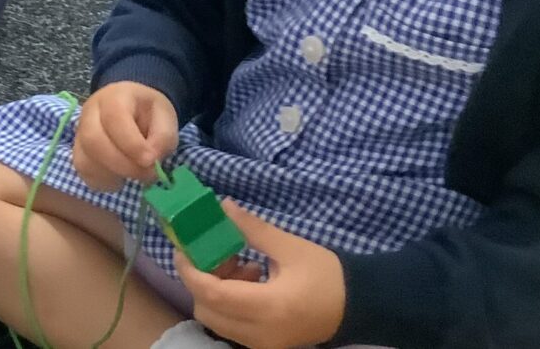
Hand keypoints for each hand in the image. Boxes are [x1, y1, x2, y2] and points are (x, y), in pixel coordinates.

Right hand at [72, 81, 178, 191]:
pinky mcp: (79, 153)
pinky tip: (121, 177)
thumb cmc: (149, 113)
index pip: (114, 118)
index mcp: (114, 96)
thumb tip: (150, 161)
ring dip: (114, 175)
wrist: (135, 111)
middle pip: (93, 140)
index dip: (132, 144)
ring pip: (86, 160)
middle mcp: (90, 112)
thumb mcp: (166, 117)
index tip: (151, 161)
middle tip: (146, 174)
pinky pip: (85, 173)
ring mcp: (80, 133)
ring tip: (136, 174)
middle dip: (122, 164)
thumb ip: (163, 137)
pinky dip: (105, 181)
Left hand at [175, 201, 345, 348]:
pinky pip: (233, 325)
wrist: (357, 306)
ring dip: (216, 289)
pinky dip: (229, 301)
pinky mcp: (266, 345)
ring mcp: (263, 344)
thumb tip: (223, 206)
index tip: (182, 246)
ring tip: (238, 261)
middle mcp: (260, 334)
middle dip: (201, 279)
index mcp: (268, 308)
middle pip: (207, 312)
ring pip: (217, 320)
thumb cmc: (326, 274)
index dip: (190, 271)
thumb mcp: (289, 246)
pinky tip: (251, 276)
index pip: (212, 295)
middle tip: (212, 250)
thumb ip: (252, 229)